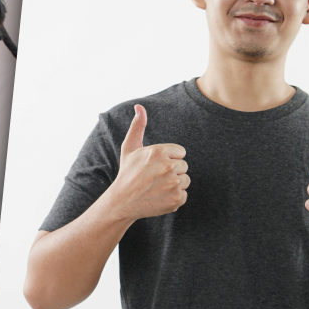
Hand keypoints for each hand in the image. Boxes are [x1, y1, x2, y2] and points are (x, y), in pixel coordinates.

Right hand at [108, 104, 188, 219]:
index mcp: (159, 152)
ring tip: (158, 187)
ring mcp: (173, 184)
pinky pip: (184, 194)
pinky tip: (160, 196)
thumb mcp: (130, 148)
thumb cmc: (127, 173)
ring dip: (175, 184)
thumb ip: (137, 126)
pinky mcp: (176, 199)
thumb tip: (139, 107)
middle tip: (156, 178)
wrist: (122, 202)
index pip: (181, 152)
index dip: (169, 159)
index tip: (156, 166)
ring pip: (186, 180)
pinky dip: (175, 197)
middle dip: (172, 171)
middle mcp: (168, 167)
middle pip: (184, 166)